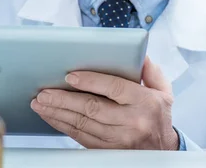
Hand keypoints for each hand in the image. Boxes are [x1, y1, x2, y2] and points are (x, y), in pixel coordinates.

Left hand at [30, 57, 178, 149]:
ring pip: (82, 124)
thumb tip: (140, 55)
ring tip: (41, 103)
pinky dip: (63, 126)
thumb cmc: (159, 116)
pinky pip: (80, 137)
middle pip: (92, 108)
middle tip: (45, 92)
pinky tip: (52, 117)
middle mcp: (132, 121)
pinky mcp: (107, 150)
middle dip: (64, 99)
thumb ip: (152, 72)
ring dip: (58, 113)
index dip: (91, 81)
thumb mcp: (164, 92)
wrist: (161, 150)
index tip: (71, 76)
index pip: (115, 88)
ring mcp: (119, 139)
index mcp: (146, 102)